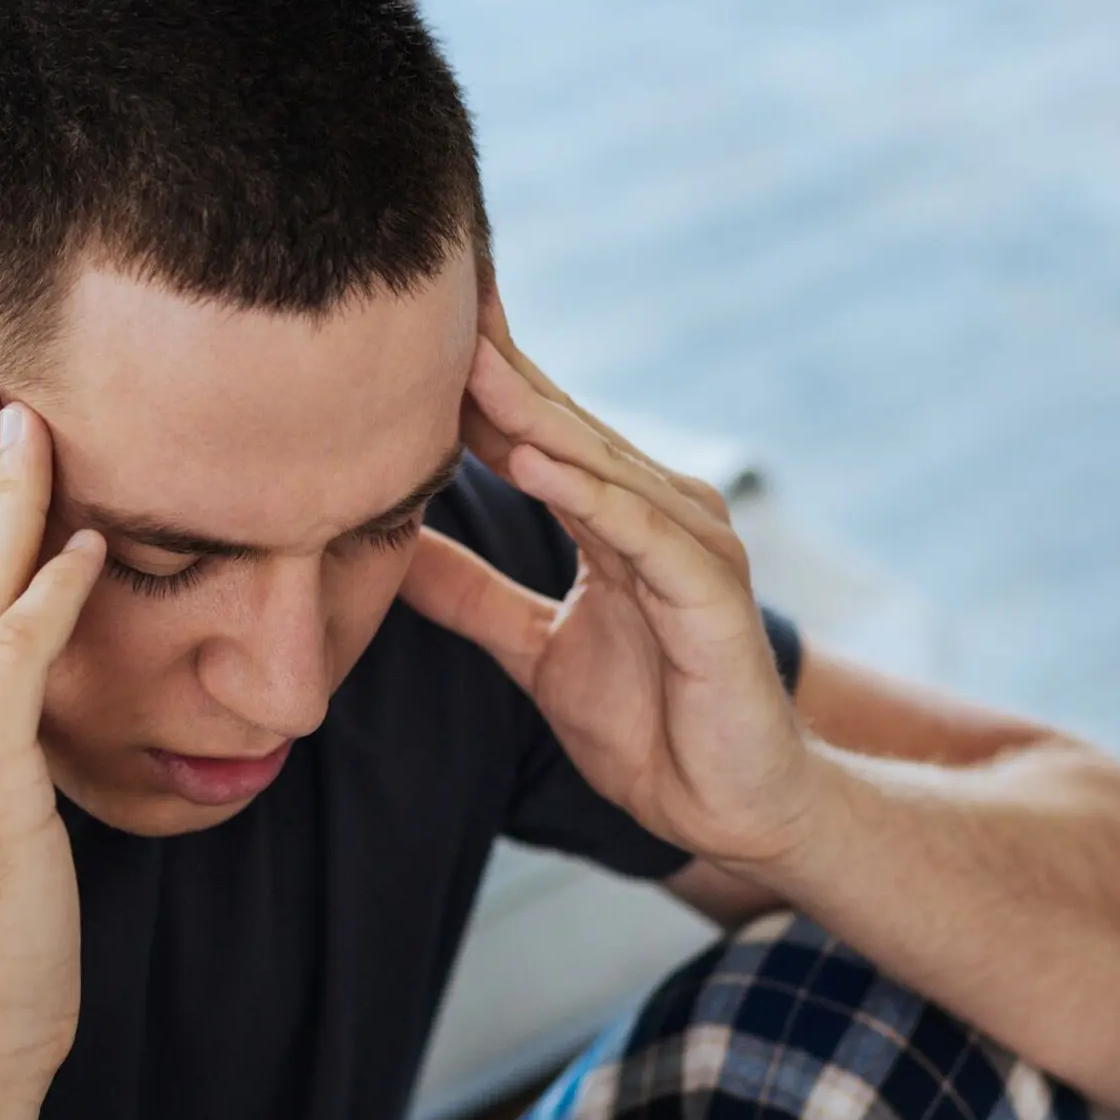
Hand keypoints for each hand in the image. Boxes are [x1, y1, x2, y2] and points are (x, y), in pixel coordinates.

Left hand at [397, 301, 817, 867]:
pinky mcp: (711, 593)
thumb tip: (389, 546)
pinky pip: (642, 533)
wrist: (730, 809)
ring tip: (471, 372)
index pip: (541, 430)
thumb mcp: (533, 649)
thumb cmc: (649, 726)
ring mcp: (692, 547)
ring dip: (536, 419)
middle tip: (435, 311)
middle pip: (568, 429)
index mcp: (619, 517)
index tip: (415, 329)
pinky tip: (534, 465)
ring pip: (602, 468)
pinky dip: (592, 496)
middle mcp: (661, 513)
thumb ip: (469, 595)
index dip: (483, 380)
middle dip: (502, 372)